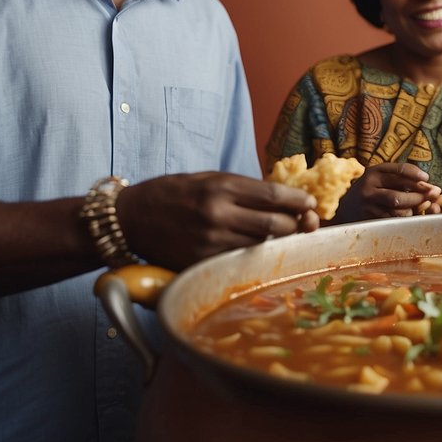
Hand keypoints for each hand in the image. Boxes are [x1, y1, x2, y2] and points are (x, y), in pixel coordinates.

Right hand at [118, 172, 319, 269]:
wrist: (130, 218)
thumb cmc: (174, 194)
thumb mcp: (209, 179)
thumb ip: (245, 189)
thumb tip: (285, 199)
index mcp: (221, 187)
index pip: (274, 196)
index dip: (300, 202)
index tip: (311, 204)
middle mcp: (217, 214)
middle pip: (276, 224)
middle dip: (296, 225)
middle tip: (303, 223)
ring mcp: (209, 241)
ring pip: (262, 245)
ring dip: (277, 242)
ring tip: (282, 236)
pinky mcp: (200, 262)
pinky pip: (239, 260)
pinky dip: (252, 255)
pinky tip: (254, 249)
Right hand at [344, 162, 441, 219]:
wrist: (343, 206)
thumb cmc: (370, 189)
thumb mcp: (380, 178)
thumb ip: (400, 178)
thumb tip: (429, 184)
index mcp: (374, 172)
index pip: (399, 170)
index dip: (416, 174)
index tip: (427, 178)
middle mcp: (369, 186)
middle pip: (399, 193)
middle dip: (419, 195)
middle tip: (432, 195)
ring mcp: (367, 204)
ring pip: (396, 209)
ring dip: (412, 208)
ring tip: (419, 206)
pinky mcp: (367, 217)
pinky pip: (391, 219)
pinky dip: (404, 217)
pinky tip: (408, 214)